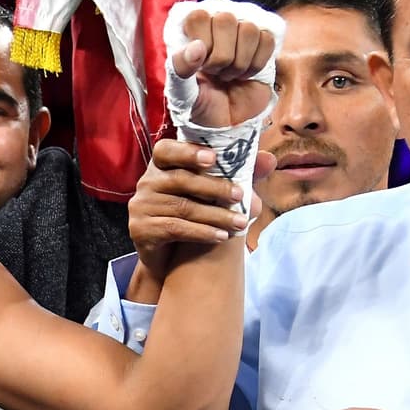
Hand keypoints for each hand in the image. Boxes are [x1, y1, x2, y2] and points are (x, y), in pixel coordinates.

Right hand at [127, 139, 273, 294]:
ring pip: (182, 207)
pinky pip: (175, 228)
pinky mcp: (140, 230)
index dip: (188, 151)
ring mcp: (140, 207)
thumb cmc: (193, 217)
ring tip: (240, 223)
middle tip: (240, 195)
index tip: (213, 159)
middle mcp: (146, 183)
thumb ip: (239, 175)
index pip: (166, 150)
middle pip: (180, 179)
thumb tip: (269, 160)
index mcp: (162, 166)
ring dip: (215, 215)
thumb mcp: (215, 194)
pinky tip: (221, 236)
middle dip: (214, 188)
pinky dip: (201, 232)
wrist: (168, 259)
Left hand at [171, 6, 281, 128]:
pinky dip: (256, 64)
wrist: (225, 121)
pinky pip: (267, 39)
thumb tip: (197, 47)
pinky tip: (245, 74)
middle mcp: (216, 22)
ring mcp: (241, 29)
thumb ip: (180, 68)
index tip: (200, 65)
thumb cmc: (199, 102)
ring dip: (239, 62)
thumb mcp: (181, 91)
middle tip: (216, 72)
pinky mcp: (264, 40)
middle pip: (226, 20)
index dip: (202, 45)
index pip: (198, 16)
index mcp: (191, 28)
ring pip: (248, 29)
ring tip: (229, 74)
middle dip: (222, 57)